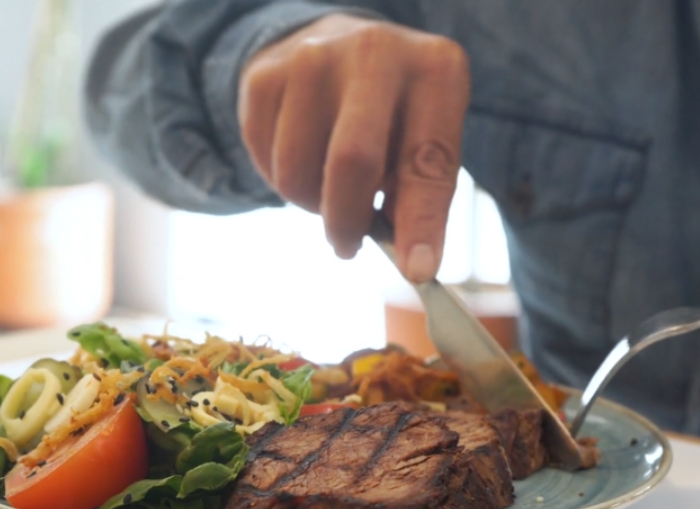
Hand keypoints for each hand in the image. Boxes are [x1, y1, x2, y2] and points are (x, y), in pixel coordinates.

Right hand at [237, 15, 470, 281]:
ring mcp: (314, 57)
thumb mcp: (425, 138)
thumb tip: (411, 263)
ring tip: (329, 190)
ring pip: (298, 171)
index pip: (428, 161)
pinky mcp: (265, 73)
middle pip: (352, 161)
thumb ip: (420, 195)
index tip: (417, 270)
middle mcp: (376, 52)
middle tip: (348, 245)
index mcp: (435, 69)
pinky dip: (281, 181)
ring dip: (311, 204)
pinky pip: (265, 161)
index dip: (422, 223)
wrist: (337, 46)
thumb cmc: (395, 113)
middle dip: (347, 221)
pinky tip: (303, 159)